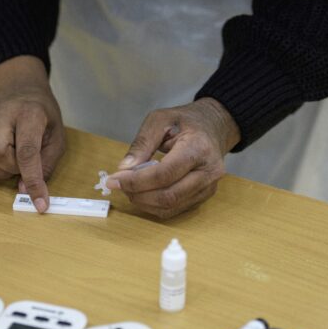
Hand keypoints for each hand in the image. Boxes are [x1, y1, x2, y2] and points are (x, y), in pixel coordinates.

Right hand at [0, 56, 65, 212]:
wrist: (20, 91)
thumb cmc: (42, 115)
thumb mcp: (57, 137)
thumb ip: (45, 164)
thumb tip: (26, 190)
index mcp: (29, 114)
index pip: (27, 150)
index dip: (33, 179)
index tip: (40, 203)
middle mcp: (2, 116)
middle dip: (12, 169)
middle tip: (23, 164)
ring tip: (12, 161)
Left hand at [106, 98, 239, 218]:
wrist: (213, 127)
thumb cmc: (185, 121)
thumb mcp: (159, 119)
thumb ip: (142, 143)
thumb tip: (124, 169)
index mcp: (199, 148)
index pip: (165, 174)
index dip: (136, 181)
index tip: (114, 180)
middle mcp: (209, 172)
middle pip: (169, 195)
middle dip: (138, 194)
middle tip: (119, 185)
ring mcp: (208, 187)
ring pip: (171, 206)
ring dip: (144, 202)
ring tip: (130, 188)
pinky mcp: (203, 196)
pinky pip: (175, 209)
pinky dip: (154, 206)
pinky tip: (143, 193)